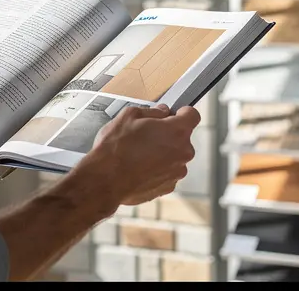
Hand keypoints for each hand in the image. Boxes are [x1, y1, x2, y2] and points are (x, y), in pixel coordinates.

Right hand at [83, 104, 200, 206]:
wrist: (105, 180)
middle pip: (182, 138)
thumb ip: (152, 111)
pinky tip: (138, 168)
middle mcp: (183, 152)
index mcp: (177, 131)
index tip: (172, 115)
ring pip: (174, 156)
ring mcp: (177, 172)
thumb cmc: (116, 147)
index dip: (182, 113)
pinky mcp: (168, 187)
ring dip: (162, 154)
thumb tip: (162, 112)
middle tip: (145, 135)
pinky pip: (166, 173)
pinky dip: (156, 170)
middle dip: (167, 135)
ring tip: (138, 154)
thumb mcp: (129, 116)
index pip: (193, 115)